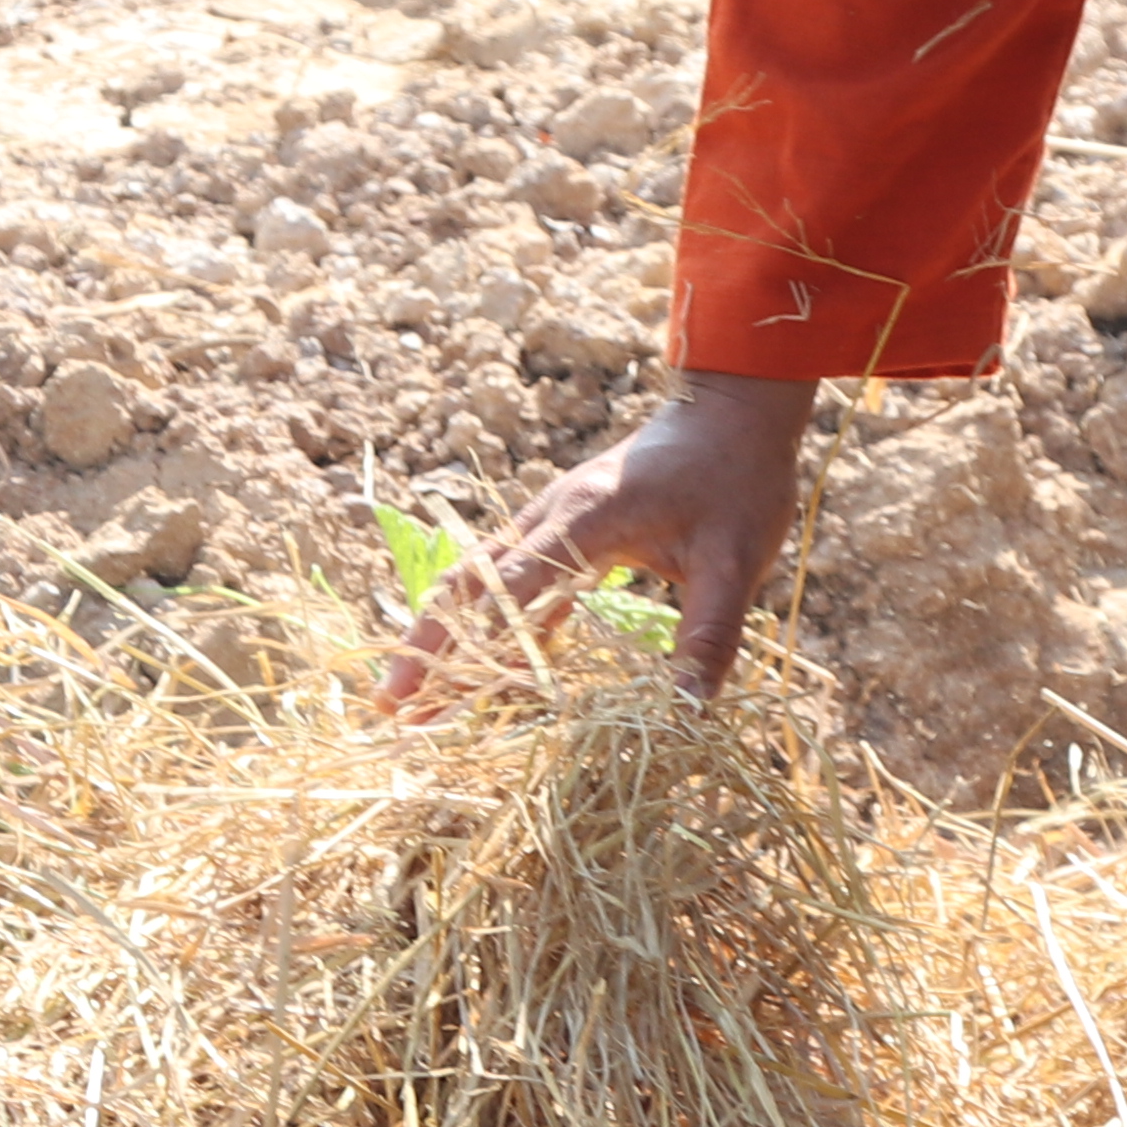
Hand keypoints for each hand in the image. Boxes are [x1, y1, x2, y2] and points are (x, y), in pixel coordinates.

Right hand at [377, 370, 820, 707]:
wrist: (732, 411)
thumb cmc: (736, 478)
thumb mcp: (735, 559)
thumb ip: (709, 635)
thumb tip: (687, 714)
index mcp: (584, 519)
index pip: (510, 590)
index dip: (465, 646)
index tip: (425, 692)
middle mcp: (550, 516)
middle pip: (471, 585)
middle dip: (428, 646)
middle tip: (390, 706)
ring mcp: (550, 520)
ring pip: (480, 582)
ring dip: (447, 637)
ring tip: (416, 699)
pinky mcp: (562, 529)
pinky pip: (510, 580)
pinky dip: (488, 624)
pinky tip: (483, 671)